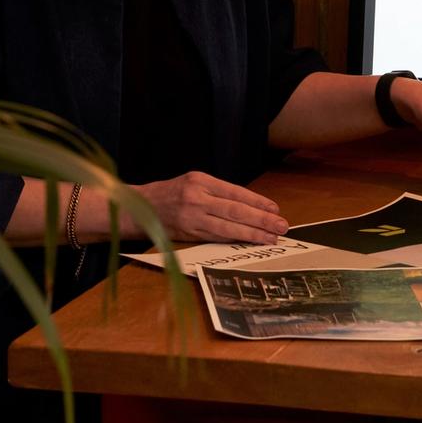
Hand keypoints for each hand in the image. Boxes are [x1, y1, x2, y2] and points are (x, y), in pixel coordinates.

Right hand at [130, 171, 288, 243]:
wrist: (139, 207)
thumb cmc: (171, 193)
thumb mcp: (193, 183)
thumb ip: (217, 192)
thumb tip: (249, 206)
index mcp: (200, 181)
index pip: (235, 192)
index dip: (256, 202)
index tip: (274, 209)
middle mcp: (196, 198)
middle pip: (235, 210)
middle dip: (261, 219)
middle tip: (281, 226)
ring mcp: (192, 217)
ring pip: (228, 227)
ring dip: (252, 233)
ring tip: (271, 237)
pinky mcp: (188, 233)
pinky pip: (216, 237)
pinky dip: (235, 240)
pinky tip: (249, 242)